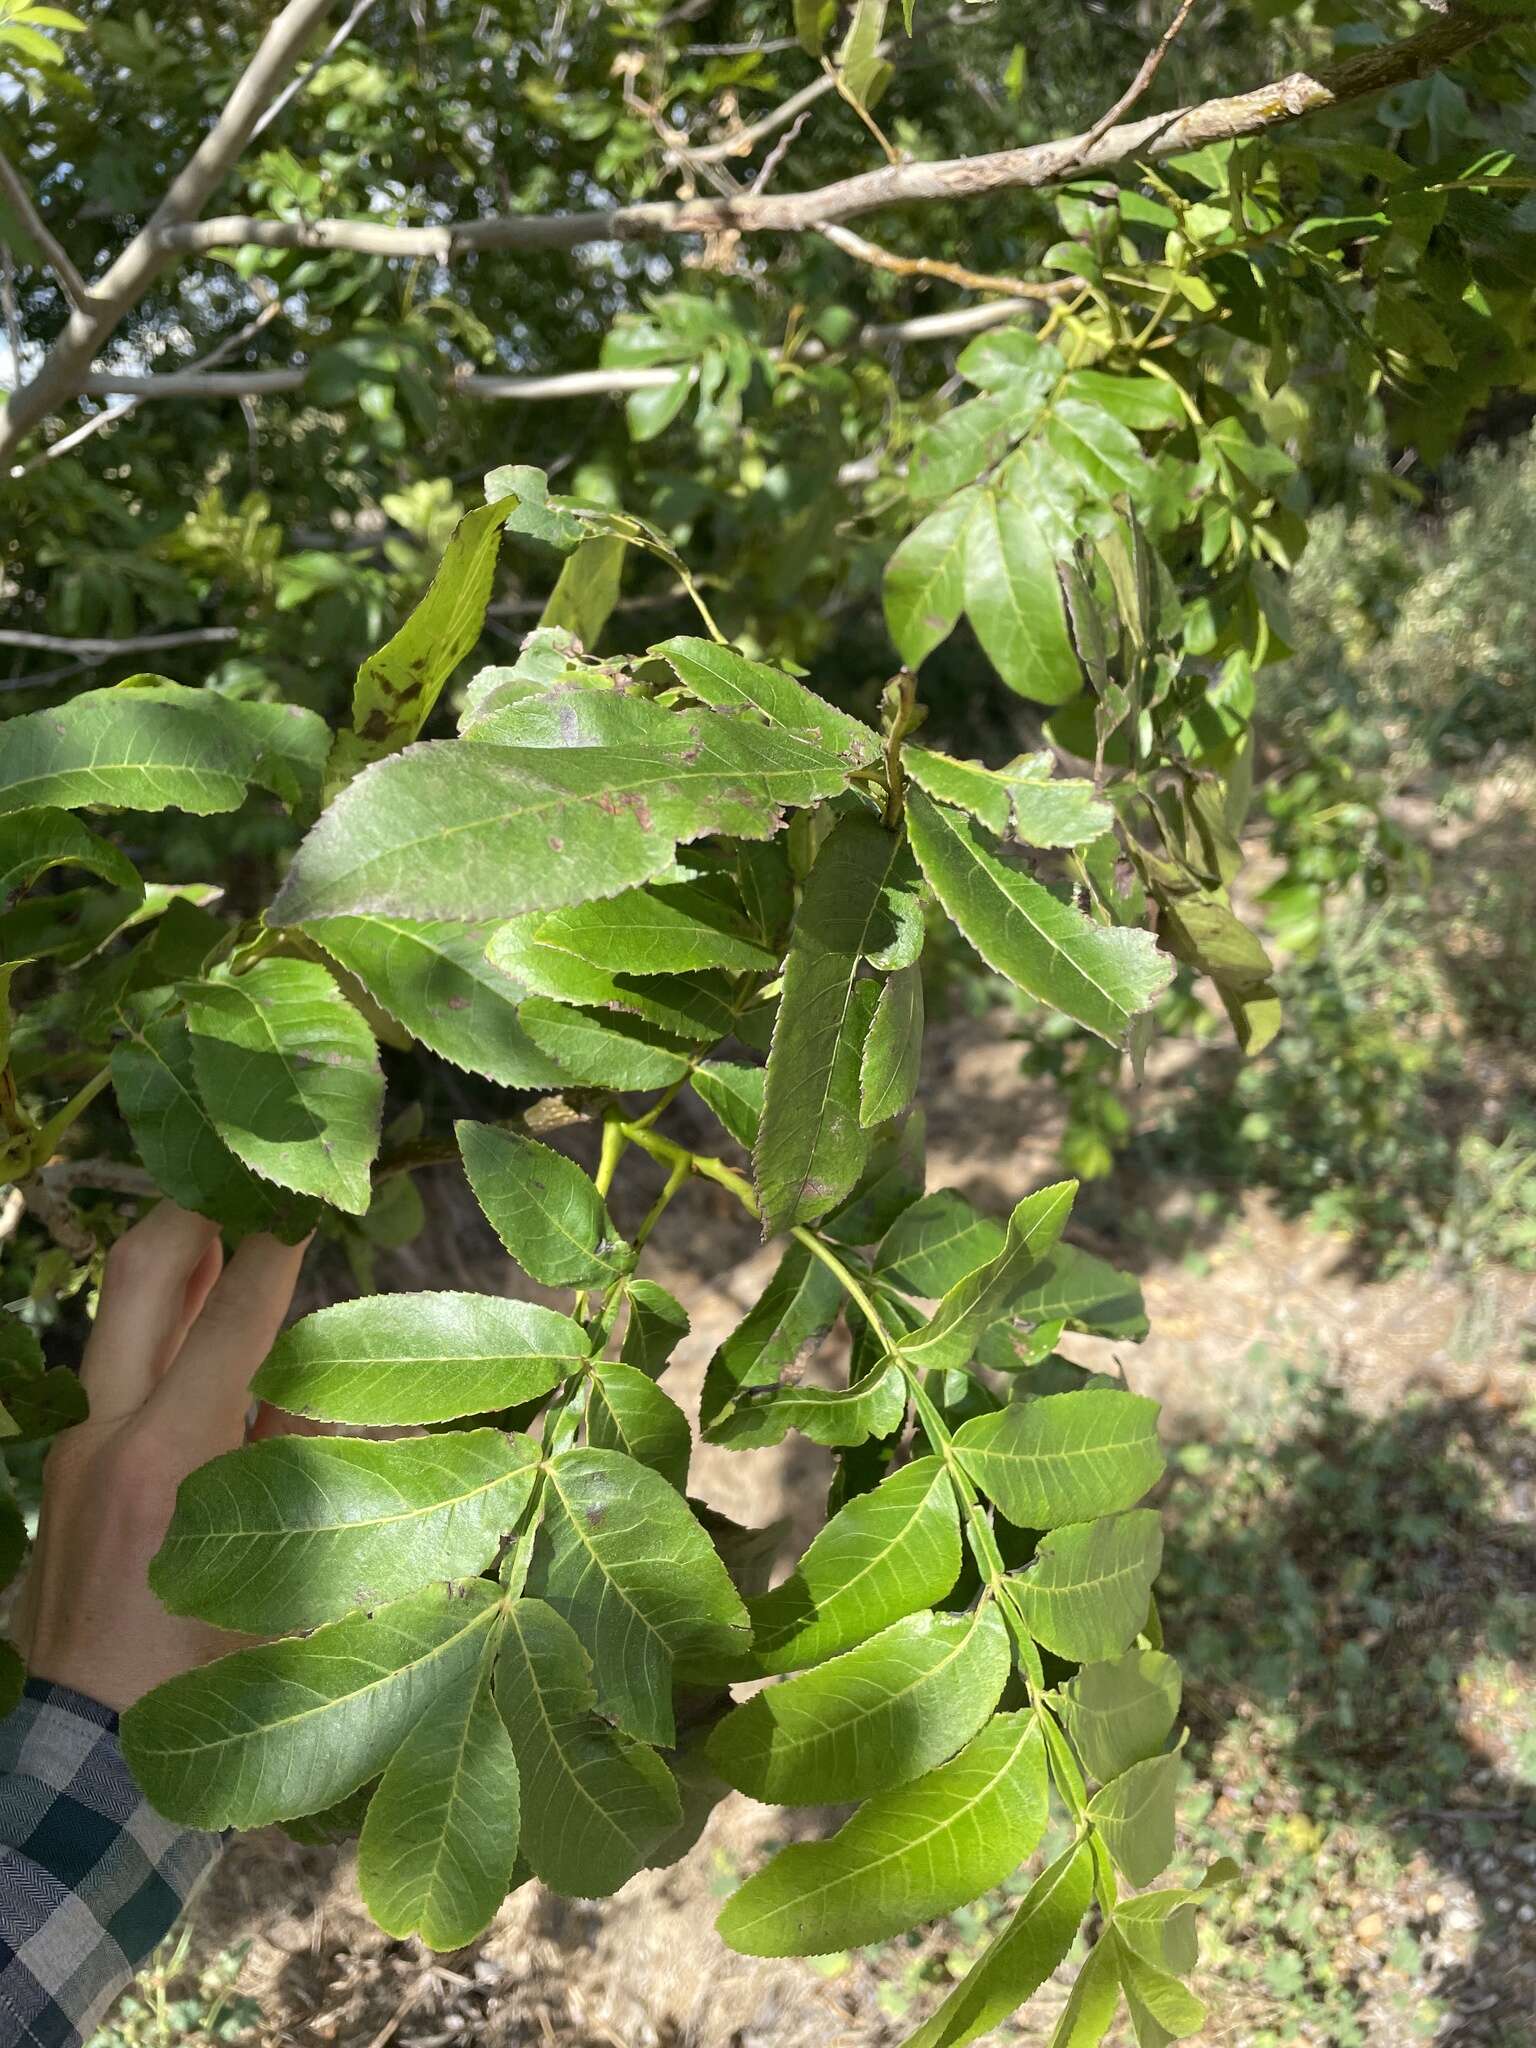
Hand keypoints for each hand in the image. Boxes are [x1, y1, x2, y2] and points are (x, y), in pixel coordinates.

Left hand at [15, 1202, 312, 1712]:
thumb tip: (319, 1387)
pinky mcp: (59, 1482)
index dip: (275, 1248)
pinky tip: (202, 1356)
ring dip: (172, 1277)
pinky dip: (159, 1349)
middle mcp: (107, 1439)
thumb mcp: (290, 1577)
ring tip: (225, 1247)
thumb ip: (301, 1466)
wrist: (88, 1769)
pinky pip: (114, 1384)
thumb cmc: (213, 1691)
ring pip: (117, 1323)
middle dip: (192, 1216)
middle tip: (239, 1186)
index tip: (303, 1202)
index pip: (234, 1316)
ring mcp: (71, 1457)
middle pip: (140, 1277)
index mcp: (172, 1461)